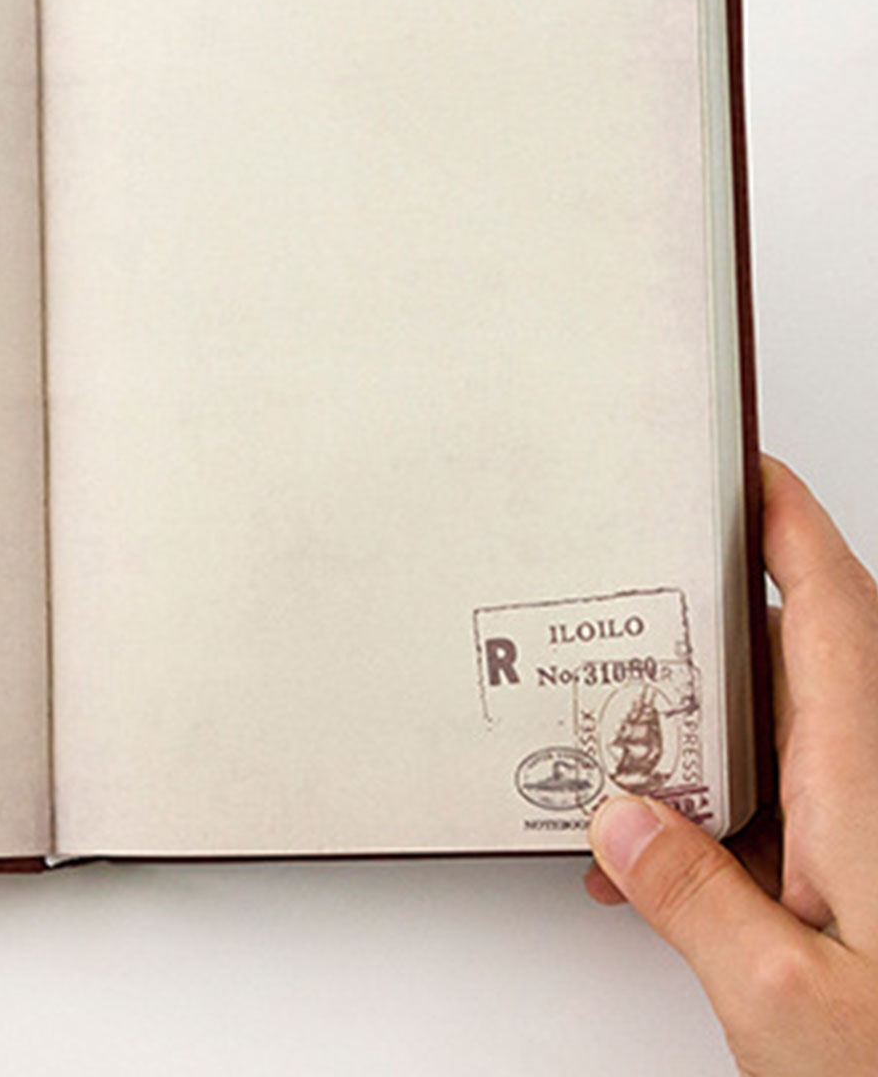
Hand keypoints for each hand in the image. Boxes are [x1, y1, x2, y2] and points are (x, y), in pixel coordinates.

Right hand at [586, 457, 877, 1074]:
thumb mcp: (792, 1002)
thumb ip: (694, 902)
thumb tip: (621, 824)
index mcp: (872, 784)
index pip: (834, 608)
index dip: (787, 520)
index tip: (738, 461)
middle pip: (791, 660)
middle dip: (699, 628)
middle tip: (620, 606)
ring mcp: (874, 830)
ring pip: (778, 737)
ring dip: (694, 740)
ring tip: (614, 766)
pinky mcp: (865, 873)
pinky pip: (781, 805)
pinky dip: (712, 814)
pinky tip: (658, 862)